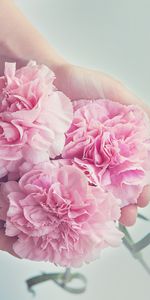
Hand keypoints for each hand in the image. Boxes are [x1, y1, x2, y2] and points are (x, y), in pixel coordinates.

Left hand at [54, 63, 149, 225]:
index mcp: (118, 140)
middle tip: (130, 215)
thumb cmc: (84, 83)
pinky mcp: (60, 161)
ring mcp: (81, 159)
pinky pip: (71, 180)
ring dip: (106, 206)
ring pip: (97, 188)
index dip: (142, 184)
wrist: (49, 80)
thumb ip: (138, 111)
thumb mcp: (116, 93)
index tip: (145, 197)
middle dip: (127, 202)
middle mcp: (101, 153)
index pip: (135, 167)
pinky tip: (84, 208)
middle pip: (117, 183)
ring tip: (113, 219)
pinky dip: (78, 196)